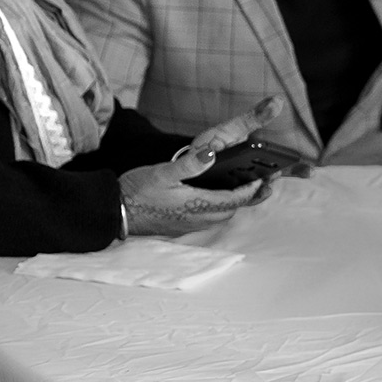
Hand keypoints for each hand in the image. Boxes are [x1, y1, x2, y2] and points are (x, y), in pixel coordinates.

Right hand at [119, 96, 283, 236]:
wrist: (117, 212)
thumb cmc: (137, 191)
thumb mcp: (162, 172)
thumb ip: (189, 164)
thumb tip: (211, 153)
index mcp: (198, 204)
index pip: (236, 199)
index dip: (252, 189)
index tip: (264, 179)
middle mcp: (198, 218)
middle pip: (232, 210)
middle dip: (245, 197)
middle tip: (255, 182)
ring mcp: (190, 225)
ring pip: (220, 216)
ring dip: (231, 203)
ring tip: (236, 188)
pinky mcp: (181, 227)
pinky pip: (207, 219)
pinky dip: (216, 208)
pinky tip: (209, 198)